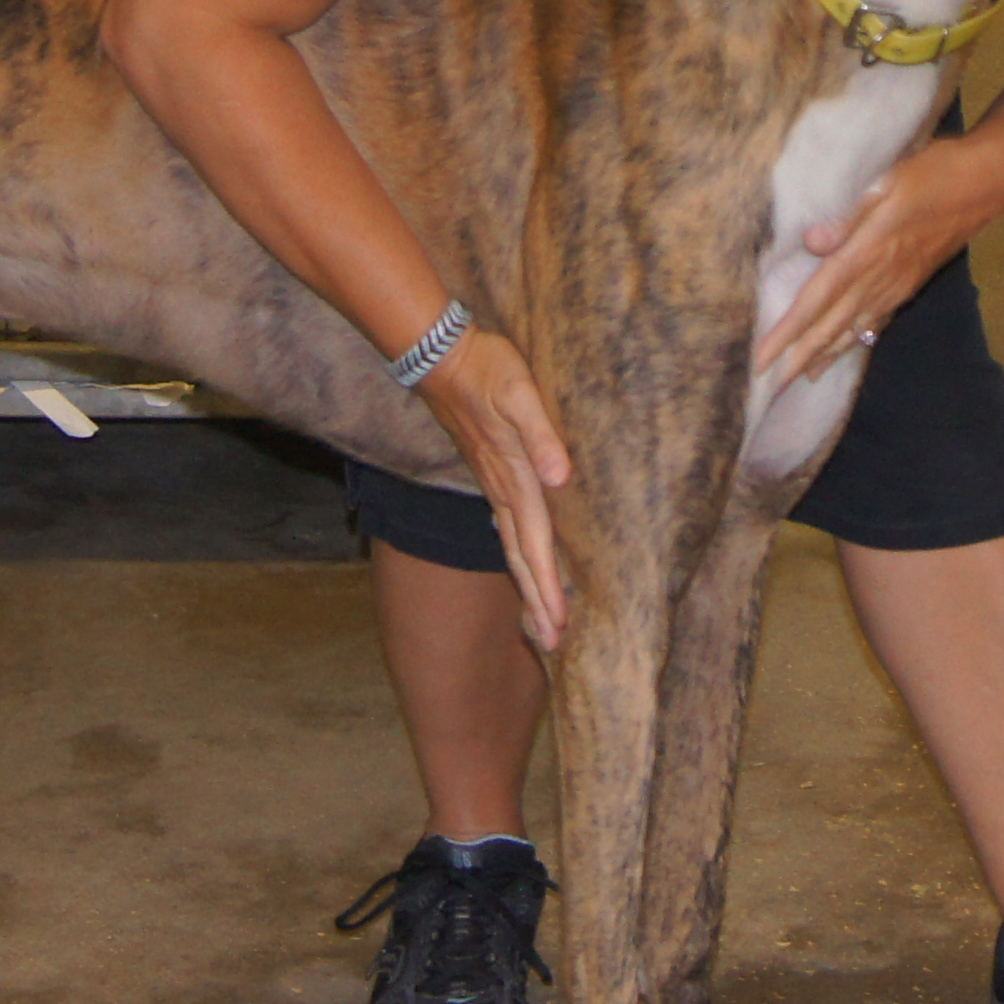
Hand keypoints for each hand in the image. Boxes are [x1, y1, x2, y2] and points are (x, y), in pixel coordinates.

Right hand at [414, 324, 574, 654]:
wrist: (444, 357)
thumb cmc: (488, 370)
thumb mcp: (520, 393)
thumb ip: (540, 434)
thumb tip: (559, 478)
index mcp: (514, 478)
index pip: (534, 544)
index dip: (546, 586)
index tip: (556, 628)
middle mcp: (504, 490)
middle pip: (522, 557)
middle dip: (537, 602)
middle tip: (552, 646)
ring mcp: (494, 485)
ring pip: (513, 547)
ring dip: (529, 586)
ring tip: (541, 624)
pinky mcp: (492, 474)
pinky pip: (508, 527)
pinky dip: (519, 556)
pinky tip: (525, 567)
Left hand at [754, 138, 1003, 383]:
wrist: (988, 182)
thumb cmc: (937, 172)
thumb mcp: (891, 180)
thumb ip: (850, 216)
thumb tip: (812, 243)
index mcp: (870, 250)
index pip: (818, 299)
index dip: (788, 332)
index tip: (761, 359)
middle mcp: (882, 277)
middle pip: (832, 325)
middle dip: (799, 357)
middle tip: (769, 388)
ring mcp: (899, 284)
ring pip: (855, 328)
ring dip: (825, 354)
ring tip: (800, 377)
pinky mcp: (912, 283)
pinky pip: (878, 319)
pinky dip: (856, 338)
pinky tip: (846, 346)